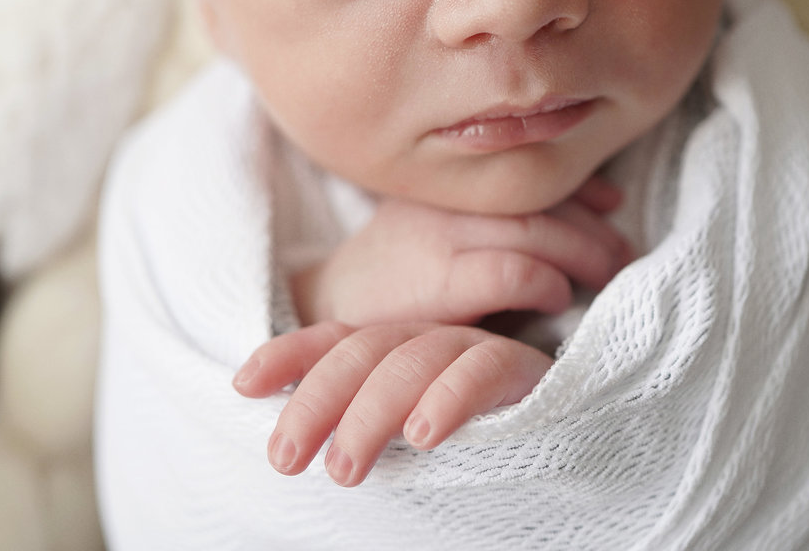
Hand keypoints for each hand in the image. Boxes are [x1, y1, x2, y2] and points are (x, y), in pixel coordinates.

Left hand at [233, 321, 552, 486]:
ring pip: (411, 360)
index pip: (334, 341)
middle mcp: (427, 339)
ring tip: (344, 470)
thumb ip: (361, 423)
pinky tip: (425, 434)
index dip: (288, 356)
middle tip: (287, 459)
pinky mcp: (521, 367)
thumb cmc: (474, 436)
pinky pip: (482, 369)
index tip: (245, 386)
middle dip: (317, 402)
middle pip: (362, 351)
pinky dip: (449, 397)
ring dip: (371, 413)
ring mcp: (473, 346)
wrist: (563, 427)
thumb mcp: (403, 428)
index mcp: (394, 348)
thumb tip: (289, 449)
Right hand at [290, 176, 633, 325]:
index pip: (523, 170)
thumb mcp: (442, 235)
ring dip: (583, 252)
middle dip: (591, 225)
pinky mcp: (434, 282)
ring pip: (532, 229)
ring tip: (608, 275)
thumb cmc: (395, 283)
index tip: (611, 204)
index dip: (577, 187)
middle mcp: (441, 200)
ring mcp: (436, 237)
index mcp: (444, 183)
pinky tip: (557, 297)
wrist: (323, 316)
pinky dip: (545, 282)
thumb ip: (498, 222)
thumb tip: (594, 212)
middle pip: (536, 198)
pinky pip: (510, 270)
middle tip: (623, 253)